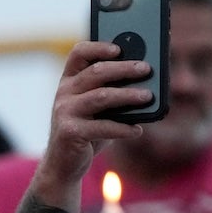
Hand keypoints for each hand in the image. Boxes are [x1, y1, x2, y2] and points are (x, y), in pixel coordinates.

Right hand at [31, 41, 152, 199]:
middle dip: (124, 68)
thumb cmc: (87, 131)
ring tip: (148, 96)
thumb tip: (146, 81)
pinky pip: (102, 127)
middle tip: (146, 69)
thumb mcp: (98, 109)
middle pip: (96, 71)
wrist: (63, 165)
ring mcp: (64, 112)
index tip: (120, 48)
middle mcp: (64, 93)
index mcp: (69, 81)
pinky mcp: (70, 132)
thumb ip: (113, 92)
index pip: (79, 53)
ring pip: (101, 96)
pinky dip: (123, 128)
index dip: (99, 47)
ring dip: (127, 95)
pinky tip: (137, 130)